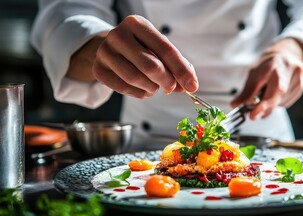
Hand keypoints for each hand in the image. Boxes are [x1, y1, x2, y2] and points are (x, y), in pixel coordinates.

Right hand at [67, 15, 198, 97]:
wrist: (112, 49)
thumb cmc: (141, 48)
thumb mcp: (159, 49)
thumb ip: (177, 65)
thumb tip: (189, 85)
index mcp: (137, 24)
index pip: (165, 49)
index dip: (181, 70)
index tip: (192, 86)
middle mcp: (118, 35)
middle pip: (150, 66)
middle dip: (167, 81)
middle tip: (172, 87)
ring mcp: (105, 52)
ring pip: (136, 78)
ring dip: (152, 88)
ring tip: (155, 86)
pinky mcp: (98, 69)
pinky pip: (124, 88)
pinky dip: (139, 93)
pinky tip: (144, 89)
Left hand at [230, 38, 302, 119]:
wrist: (286, 54)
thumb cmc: (268, 64)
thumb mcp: (253, 73)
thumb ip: (246, 91)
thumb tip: (235, 105)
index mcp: (276, 65)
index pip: (271, 89)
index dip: (263, 105)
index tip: (253, 115)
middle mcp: (290, 71)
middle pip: (278, 96)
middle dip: (265, 108)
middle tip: (254, 114)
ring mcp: (298, 79)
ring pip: (281, 102)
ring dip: (270, 105)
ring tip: (266, 93)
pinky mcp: (300, 87)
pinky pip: (286, 103)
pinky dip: (277, 103)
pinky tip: (274, 94)